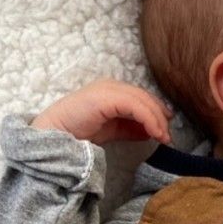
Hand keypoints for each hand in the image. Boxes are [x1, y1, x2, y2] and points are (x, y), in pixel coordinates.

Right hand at [30, 80, 172, 145]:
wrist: (55, 135)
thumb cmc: (77, 132)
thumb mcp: (111, 130)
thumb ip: (130, 128)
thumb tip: (151, 131)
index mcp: (110, 91)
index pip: (140, 98)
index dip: (156, 112)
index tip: (165, 130)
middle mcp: (110, 86)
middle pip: (144, 97)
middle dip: (159, 117)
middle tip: (167, 136)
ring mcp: (108, 89)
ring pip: (143, 101)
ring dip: (157, 120)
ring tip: (163, 137)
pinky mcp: (107, 97)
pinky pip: (136, 106)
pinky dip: (149, 119)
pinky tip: (154, 133)